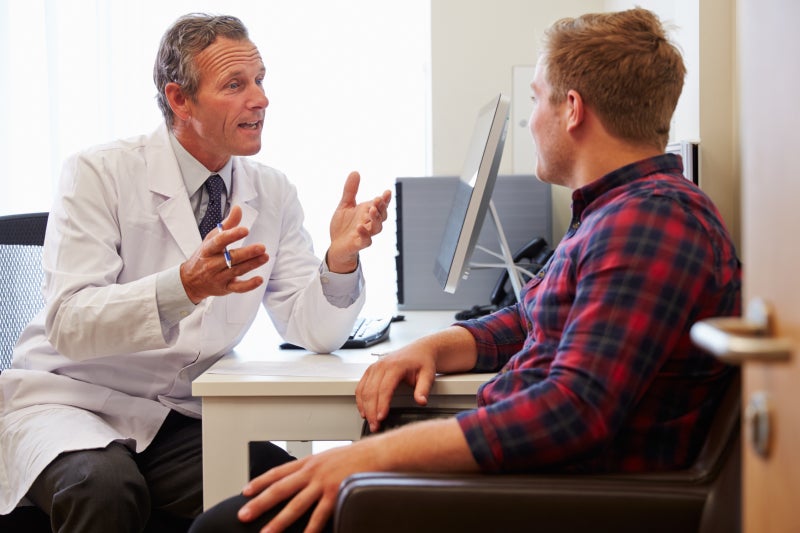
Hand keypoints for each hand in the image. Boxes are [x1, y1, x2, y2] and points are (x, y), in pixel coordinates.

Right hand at [180, 205, 269, 303]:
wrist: (190, 281)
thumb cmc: (204, 256)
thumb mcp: (211, 239)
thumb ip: (227, 225)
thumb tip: (238, 208)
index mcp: (208, 249)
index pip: (219, 241)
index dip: (232, 235)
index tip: (244, 230)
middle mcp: (212, 264)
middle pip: (231, 258)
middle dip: (247, 253)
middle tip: (262, 247)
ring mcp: (219, 277)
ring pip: (237, 271)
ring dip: (252, 264)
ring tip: (265, 257)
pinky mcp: (225, 288)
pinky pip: (238, 288)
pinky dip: (249, 285)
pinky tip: (259, 279)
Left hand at [238, 440, 380, 532]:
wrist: (377, 453)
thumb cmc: (356, 456)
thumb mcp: (328, 457)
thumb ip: (313, 468)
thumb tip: (301, 477)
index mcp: (309, 462)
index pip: (278, 472)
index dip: (260, 482)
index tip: (246, 491)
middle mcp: (312, 472)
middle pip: (280, 489)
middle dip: (260, 503)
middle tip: (244, 514)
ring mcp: (323, 484)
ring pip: (296, 505)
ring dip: (279, 521)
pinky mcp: (336, 494)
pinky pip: (320, 516)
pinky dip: (310, 529)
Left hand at [326, 171, 391, 272]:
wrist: (335, 245)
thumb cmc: (343, 226)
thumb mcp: (345, 205)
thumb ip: (350, 190)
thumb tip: (356, 172)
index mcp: (368, 212)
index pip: (381, 205)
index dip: (386, 200)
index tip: (387, 192)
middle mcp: (369, 223)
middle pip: (382, 216)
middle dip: (382, 207)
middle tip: (378, 199)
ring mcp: (366, 234)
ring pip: (377, 228)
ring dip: (376, 219)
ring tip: (371, 210)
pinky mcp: (359, 244)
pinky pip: (366, 241)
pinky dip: (364, 234)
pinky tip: (359, 226)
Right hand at [356, 345, 436, 432]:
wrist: (420, 350)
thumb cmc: (423, 362)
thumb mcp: (428, 375)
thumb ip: (424, 389)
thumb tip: (421, 401)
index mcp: (395, 366)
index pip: (384, 388)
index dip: (381, 405)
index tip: (381, 418)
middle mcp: (382, 365)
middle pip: (371, 391)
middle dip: (371, 411)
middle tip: (375, 426)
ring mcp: (374, 367)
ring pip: (363, 390)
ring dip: (364, 407)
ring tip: (369, 421)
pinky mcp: (371, 370)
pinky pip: (361, 386)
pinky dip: (360, 399)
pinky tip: (364, 410)